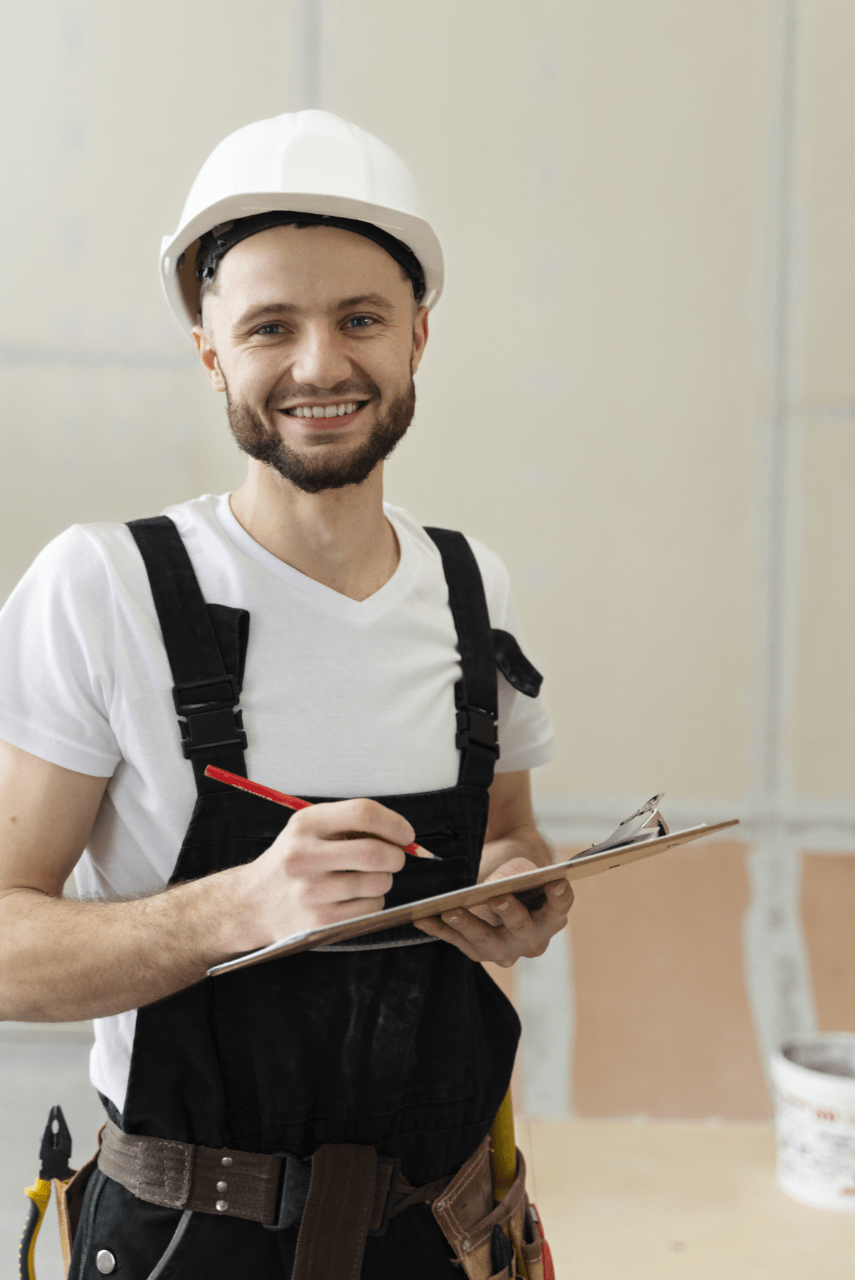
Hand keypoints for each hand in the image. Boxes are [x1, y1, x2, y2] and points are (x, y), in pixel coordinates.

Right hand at [231, 799, 410, 949]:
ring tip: (366, 879)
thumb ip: (350, 823)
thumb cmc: (292, 862)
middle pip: (375, 852)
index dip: (394, 823)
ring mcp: (311, 891)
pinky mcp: (319, 920)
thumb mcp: (309, 829)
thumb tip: (401, 835)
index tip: (406, 834)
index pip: (362, 813)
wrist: (253, 902)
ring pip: (377, 882)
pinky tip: (354, 898)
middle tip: (394, 858)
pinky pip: (371, 908)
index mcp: (306, 824)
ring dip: (384, 880)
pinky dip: (374, 901)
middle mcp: (304, 855)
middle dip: (396, 856)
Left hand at [412, 857, 572, 966]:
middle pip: (522, 928)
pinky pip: (457, 942)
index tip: (556, 882)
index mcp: (553, 914)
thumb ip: (515, 872)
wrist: (499, 870)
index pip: (560, 906)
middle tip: (496, 898)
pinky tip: (422, 918)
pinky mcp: (478, 950)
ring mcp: (505, 949)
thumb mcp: (520, 860)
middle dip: (508, 913)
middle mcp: (532, 938)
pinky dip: (439, 929)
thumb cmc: (516, 864)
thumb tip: (493, 888)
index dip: (559, 897)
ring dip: (467, 926)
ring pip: (487, 942)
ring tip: (450, 910)